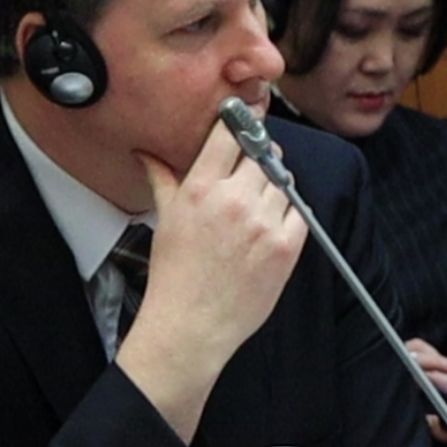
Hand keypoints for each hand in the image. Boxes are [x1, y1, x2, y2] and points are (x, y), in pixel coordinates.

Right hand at [118, 117, 309, 439]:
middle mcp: (234, 199)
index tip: (245, 120)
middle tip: (250, 173)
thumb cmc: (175, 275)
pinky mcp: (286, 246)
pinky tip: (270, 226)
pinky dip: (290, 213)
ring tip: (256, 206)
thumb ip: (162, 178)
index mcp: (200, 187)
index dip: (241, 123)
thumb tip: (146, 154)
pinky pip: (300, 211)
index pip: (231, 133)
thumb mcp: (165, 219)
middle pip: (263, 153)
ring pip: (283, 181)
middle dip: (259, 158)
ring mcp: (263, 222)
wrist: (191, 325)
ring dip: (274, 186)